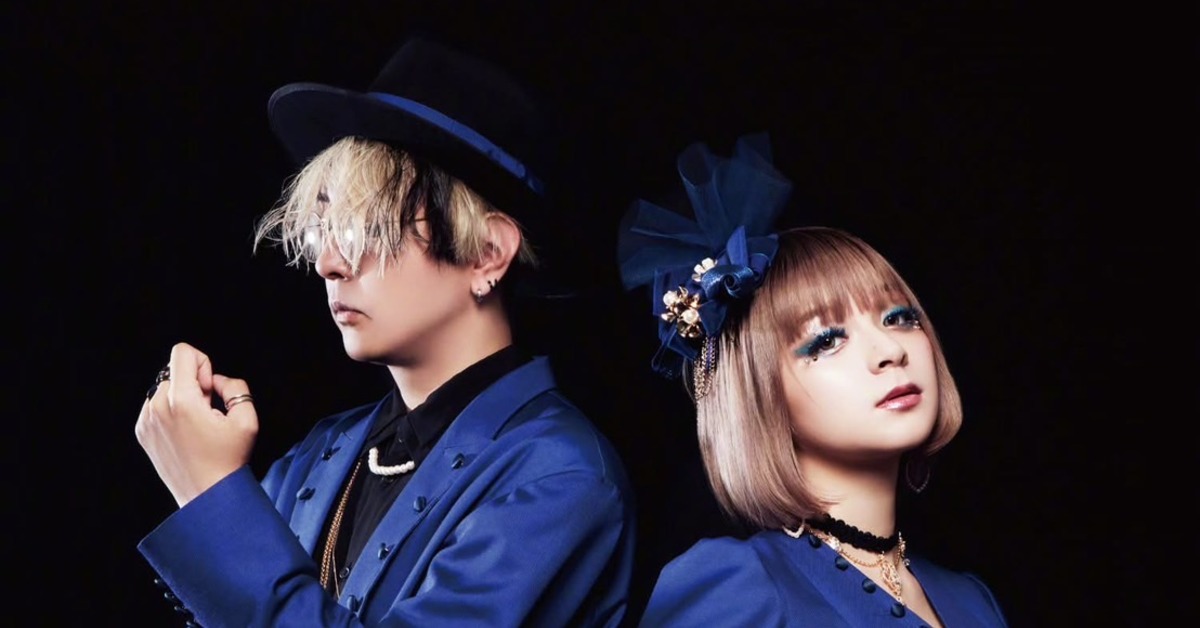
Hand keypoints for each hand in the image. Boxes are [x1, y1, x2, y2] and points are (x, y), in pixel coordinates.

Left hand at [135, 342, 258, 506]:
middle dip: (193, 385)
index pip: (183, 353)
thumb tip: (216, 381)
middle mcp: (157, 407)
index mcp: (182, 401)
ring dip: (181, 399)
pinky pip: (155, 406)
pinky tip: (185, 434)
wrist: (206, 496)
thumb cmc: (228, 460)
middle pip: (174, 371)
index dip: (203, 364)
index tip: (210, 390)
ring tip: (196, 426)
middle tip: (207, 413)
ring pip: (164, 389)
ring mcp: (146, 420)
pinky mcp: (142, 432)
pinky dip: (170, 412)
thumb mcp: (247, 419)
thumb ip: (235, 387)